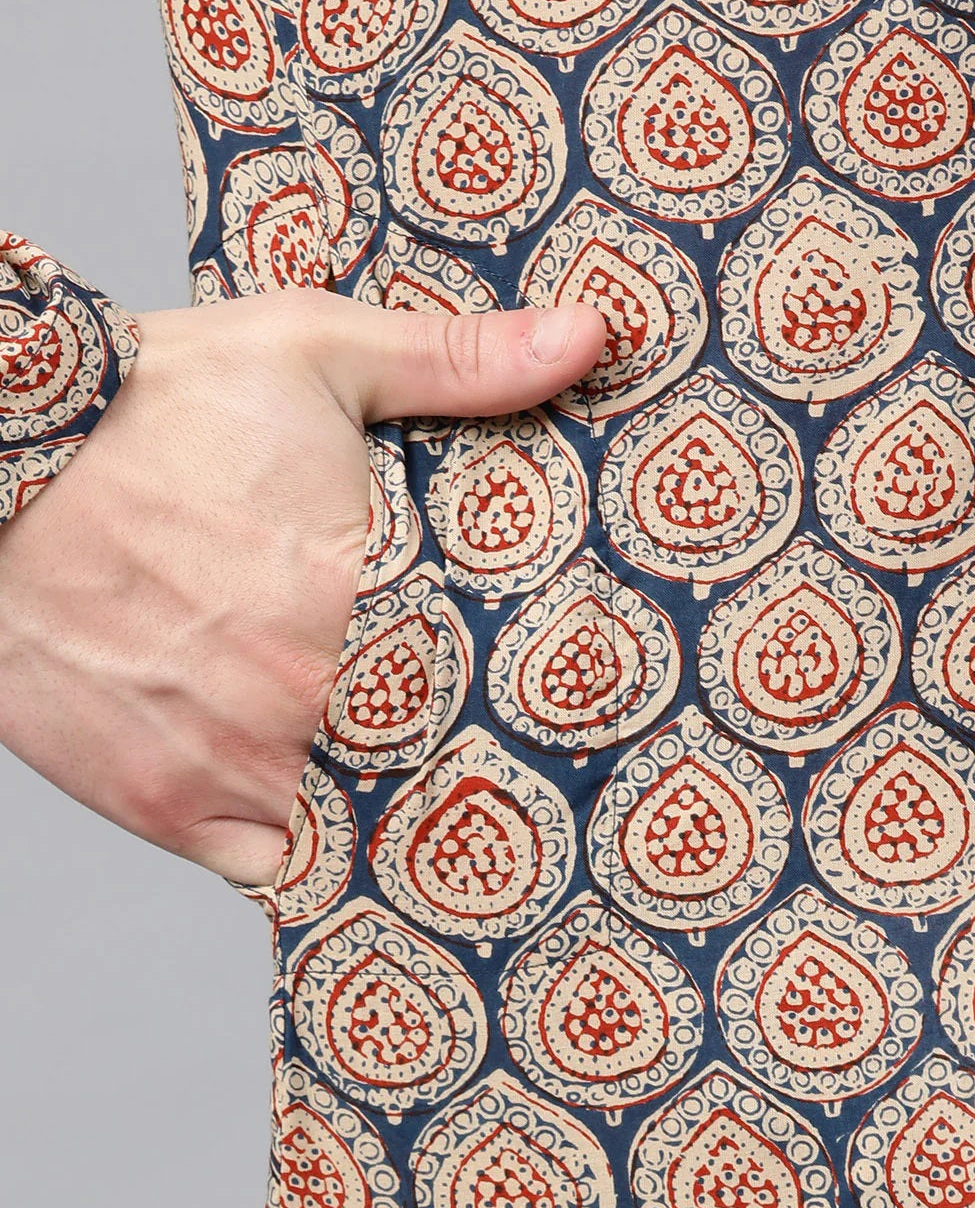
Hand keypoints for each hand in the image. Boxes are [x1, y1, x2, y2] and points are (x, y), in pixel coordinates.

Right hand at [0, 290, 604, 885]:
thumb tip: (595, 335)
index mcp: (354, 597)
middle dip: (466, 759)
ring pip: (357, 830)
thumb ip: (458, 362)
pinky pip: (272, 872)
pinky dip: (307, 856)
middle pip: (428, 767)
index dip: (526, 698)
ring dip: (392, 812)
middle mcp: (297, 700)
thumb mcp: (310, 352)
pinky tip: (334, 817)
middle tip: (505, 750)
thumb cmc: (146, 408)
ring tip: (431, 791)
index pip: (490, 684)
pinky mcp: (162, 805)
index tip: (549, 695)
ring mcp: (228, 765)